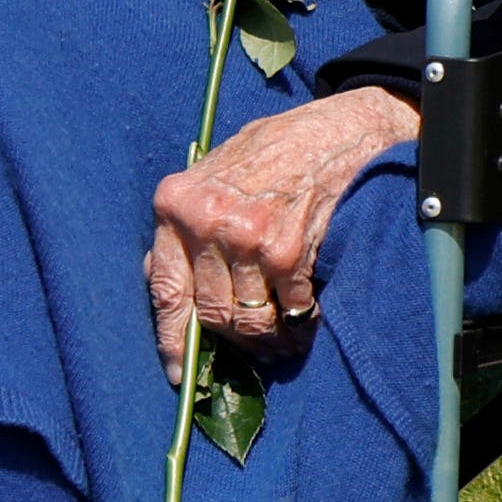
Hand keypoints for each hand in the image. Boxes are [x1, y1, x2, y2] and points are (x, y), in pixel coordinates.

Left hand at [143, 87, 420, 382]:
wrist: (338, 129)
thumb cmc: (274, 149)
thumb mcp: (214, 171)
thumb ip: (187, 223)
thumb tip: (164, 276)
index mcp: (176, 204)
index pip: (165, 289)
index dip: (172, 337)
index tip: (179, 371)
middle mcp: (206, 223)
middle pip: (210, 312)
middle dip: (232, 336)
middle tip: (251, 342)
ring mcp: (247, 239)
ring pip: (247, 318)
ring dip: (267, 336)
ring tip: (279, 335)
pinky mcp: (287, 252)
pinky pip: (286, 309)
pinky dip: (298, 322)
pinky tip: (304, 316)